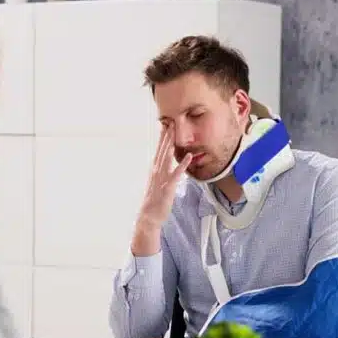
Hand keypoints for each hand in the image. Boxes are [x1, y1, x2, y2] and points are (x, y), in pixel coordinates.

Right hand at [132, 125, 191, 255]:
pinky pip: (176, 173)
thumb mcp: (157, 183)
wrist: (149, 215)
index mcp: (154, 169)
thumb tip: (166, 165)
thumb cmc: (154, 201)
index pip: (158, 150)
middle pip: (161, 150)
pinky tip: (188, 156)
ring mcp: (162, 178)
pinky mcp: (168, 186)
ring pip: (166, 157)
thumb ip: (161, 173)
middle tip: (169, 121)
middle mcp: (156, 171)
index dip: (162, 137)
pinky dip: (182, 164)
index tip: (165, 125)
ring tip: (174, 132)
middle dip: (166, 136)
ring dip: (171, 144)